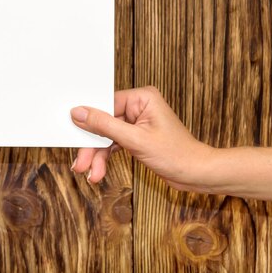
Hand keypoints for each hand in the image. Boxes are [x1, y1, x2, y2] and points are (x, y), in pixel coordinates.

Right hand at [70, 86, 213, 191]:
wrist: (197, 175)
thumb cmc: (177, 154)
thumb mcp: (136, 140)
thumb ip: (105, 125)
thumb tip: (79, 112)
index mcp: (142, 98)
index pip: (105, 105)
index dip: (89, 122)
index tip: (74, 136)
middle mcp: (138, 106)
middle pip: (103, 123)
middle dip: (92, 146)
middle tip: (80, 163)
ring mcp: (136, 122)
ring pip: (106, 136)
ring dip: (97, 155)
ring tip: (91, 173)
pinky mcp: (135, 136)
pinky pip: (113, 143)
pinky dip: (105, 157)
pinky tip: (98, 170)